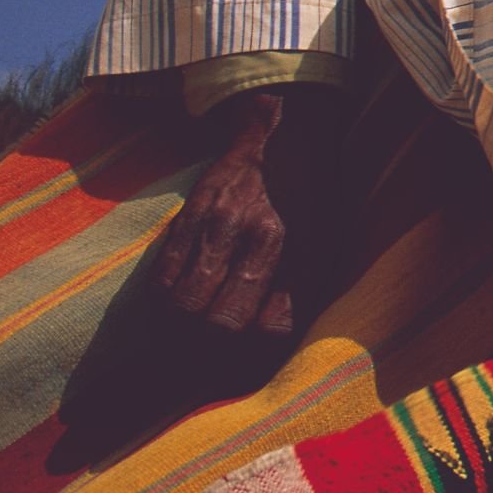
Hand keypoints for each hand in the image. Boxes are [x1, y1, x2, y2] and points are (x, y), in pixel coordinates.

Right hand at [152, 85, 341, 335]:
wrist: (292, 135)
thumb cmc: (316, 197)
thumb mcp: (329, 241)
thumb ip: (305, 290)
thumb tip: (275, 340)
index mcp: (302, 250)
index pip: (272, 327)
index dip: (256, 352)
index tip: (246, 357)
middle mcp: (261, 239)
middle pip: (221, 322)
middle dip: (210, 349)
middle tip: (205, 355)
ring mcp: (223, 225)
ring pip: (185, 303)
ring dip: (180, 329)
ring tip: (184, 335)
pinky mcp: (193, 213)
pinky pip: (164, 274)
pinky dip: (163, 299)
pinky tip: (172, 302)